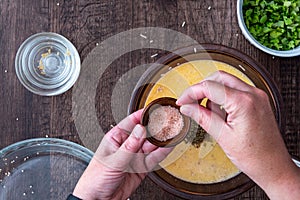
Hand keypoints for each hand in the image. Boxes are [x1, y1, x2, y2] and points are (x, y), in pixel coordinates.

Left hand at [73, 110, 171, 199]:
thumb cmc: (95, 179)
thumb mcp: (113, 161)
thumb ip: (129, 146)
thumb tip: (140, 130)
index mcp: (115, 138)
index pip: (131, 122)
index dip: (142, 115)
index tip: (153, 110)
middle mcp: (126, 146)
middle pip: (144, 134)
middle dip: (155, 128)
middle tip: (167, 123)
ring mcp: (134, 157)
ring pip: (151, 146)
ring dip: (161, 140)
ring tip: (171, 133)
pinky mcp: (141, 168)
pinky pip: (153, 158)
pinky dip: (162, 153)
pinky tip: (168, 146)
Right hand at [176, 71, 299, 199]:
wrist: (273, 166)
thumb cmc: (255, 156)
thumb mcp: (222, 136)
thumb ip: (202, 117)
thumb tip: (187, 107)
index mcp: (243, 102)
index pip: (210, 86)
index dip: (191, 92)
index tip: (182, 101)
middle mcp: (253, 94)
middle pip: (218, 78)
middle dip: (201, 88)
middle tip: (190, 103)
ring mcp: (257, 96)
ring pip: (227, 82)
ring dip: (212, 92)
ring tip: (208, 113)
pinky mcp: (258, 101)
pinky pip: (236, 90)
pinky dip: (223, 97)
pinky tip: (219, 113)